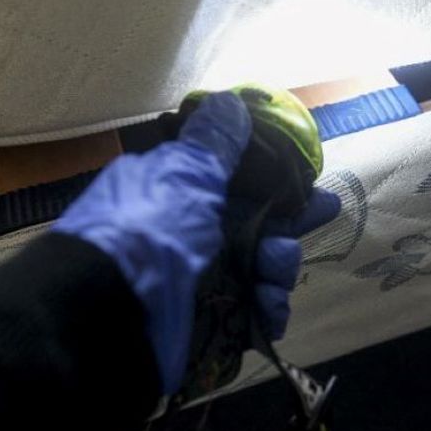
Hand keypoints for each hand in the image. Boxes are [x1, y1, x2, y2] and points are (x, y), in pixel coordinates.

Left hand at [53, 92, 339, 393]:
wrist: (105, 319)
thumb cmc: (146, 233)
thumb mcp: (180, 176)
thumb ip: (214, 144)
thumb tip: (230, 101)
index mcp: (175, 195)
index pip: (233, 182)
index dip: (272, 177)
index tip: (305, 173)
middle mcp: (187, 236)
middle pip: (254, 226)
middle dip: (289, 219)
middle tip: (324, 209)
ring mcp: (199, 284)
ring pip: (260, 271)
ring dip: (278, 266)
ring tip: (275, 269)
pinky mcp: (209, 328)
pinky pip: (253, 318)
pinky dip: (268, 312)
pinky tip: (271, 309)